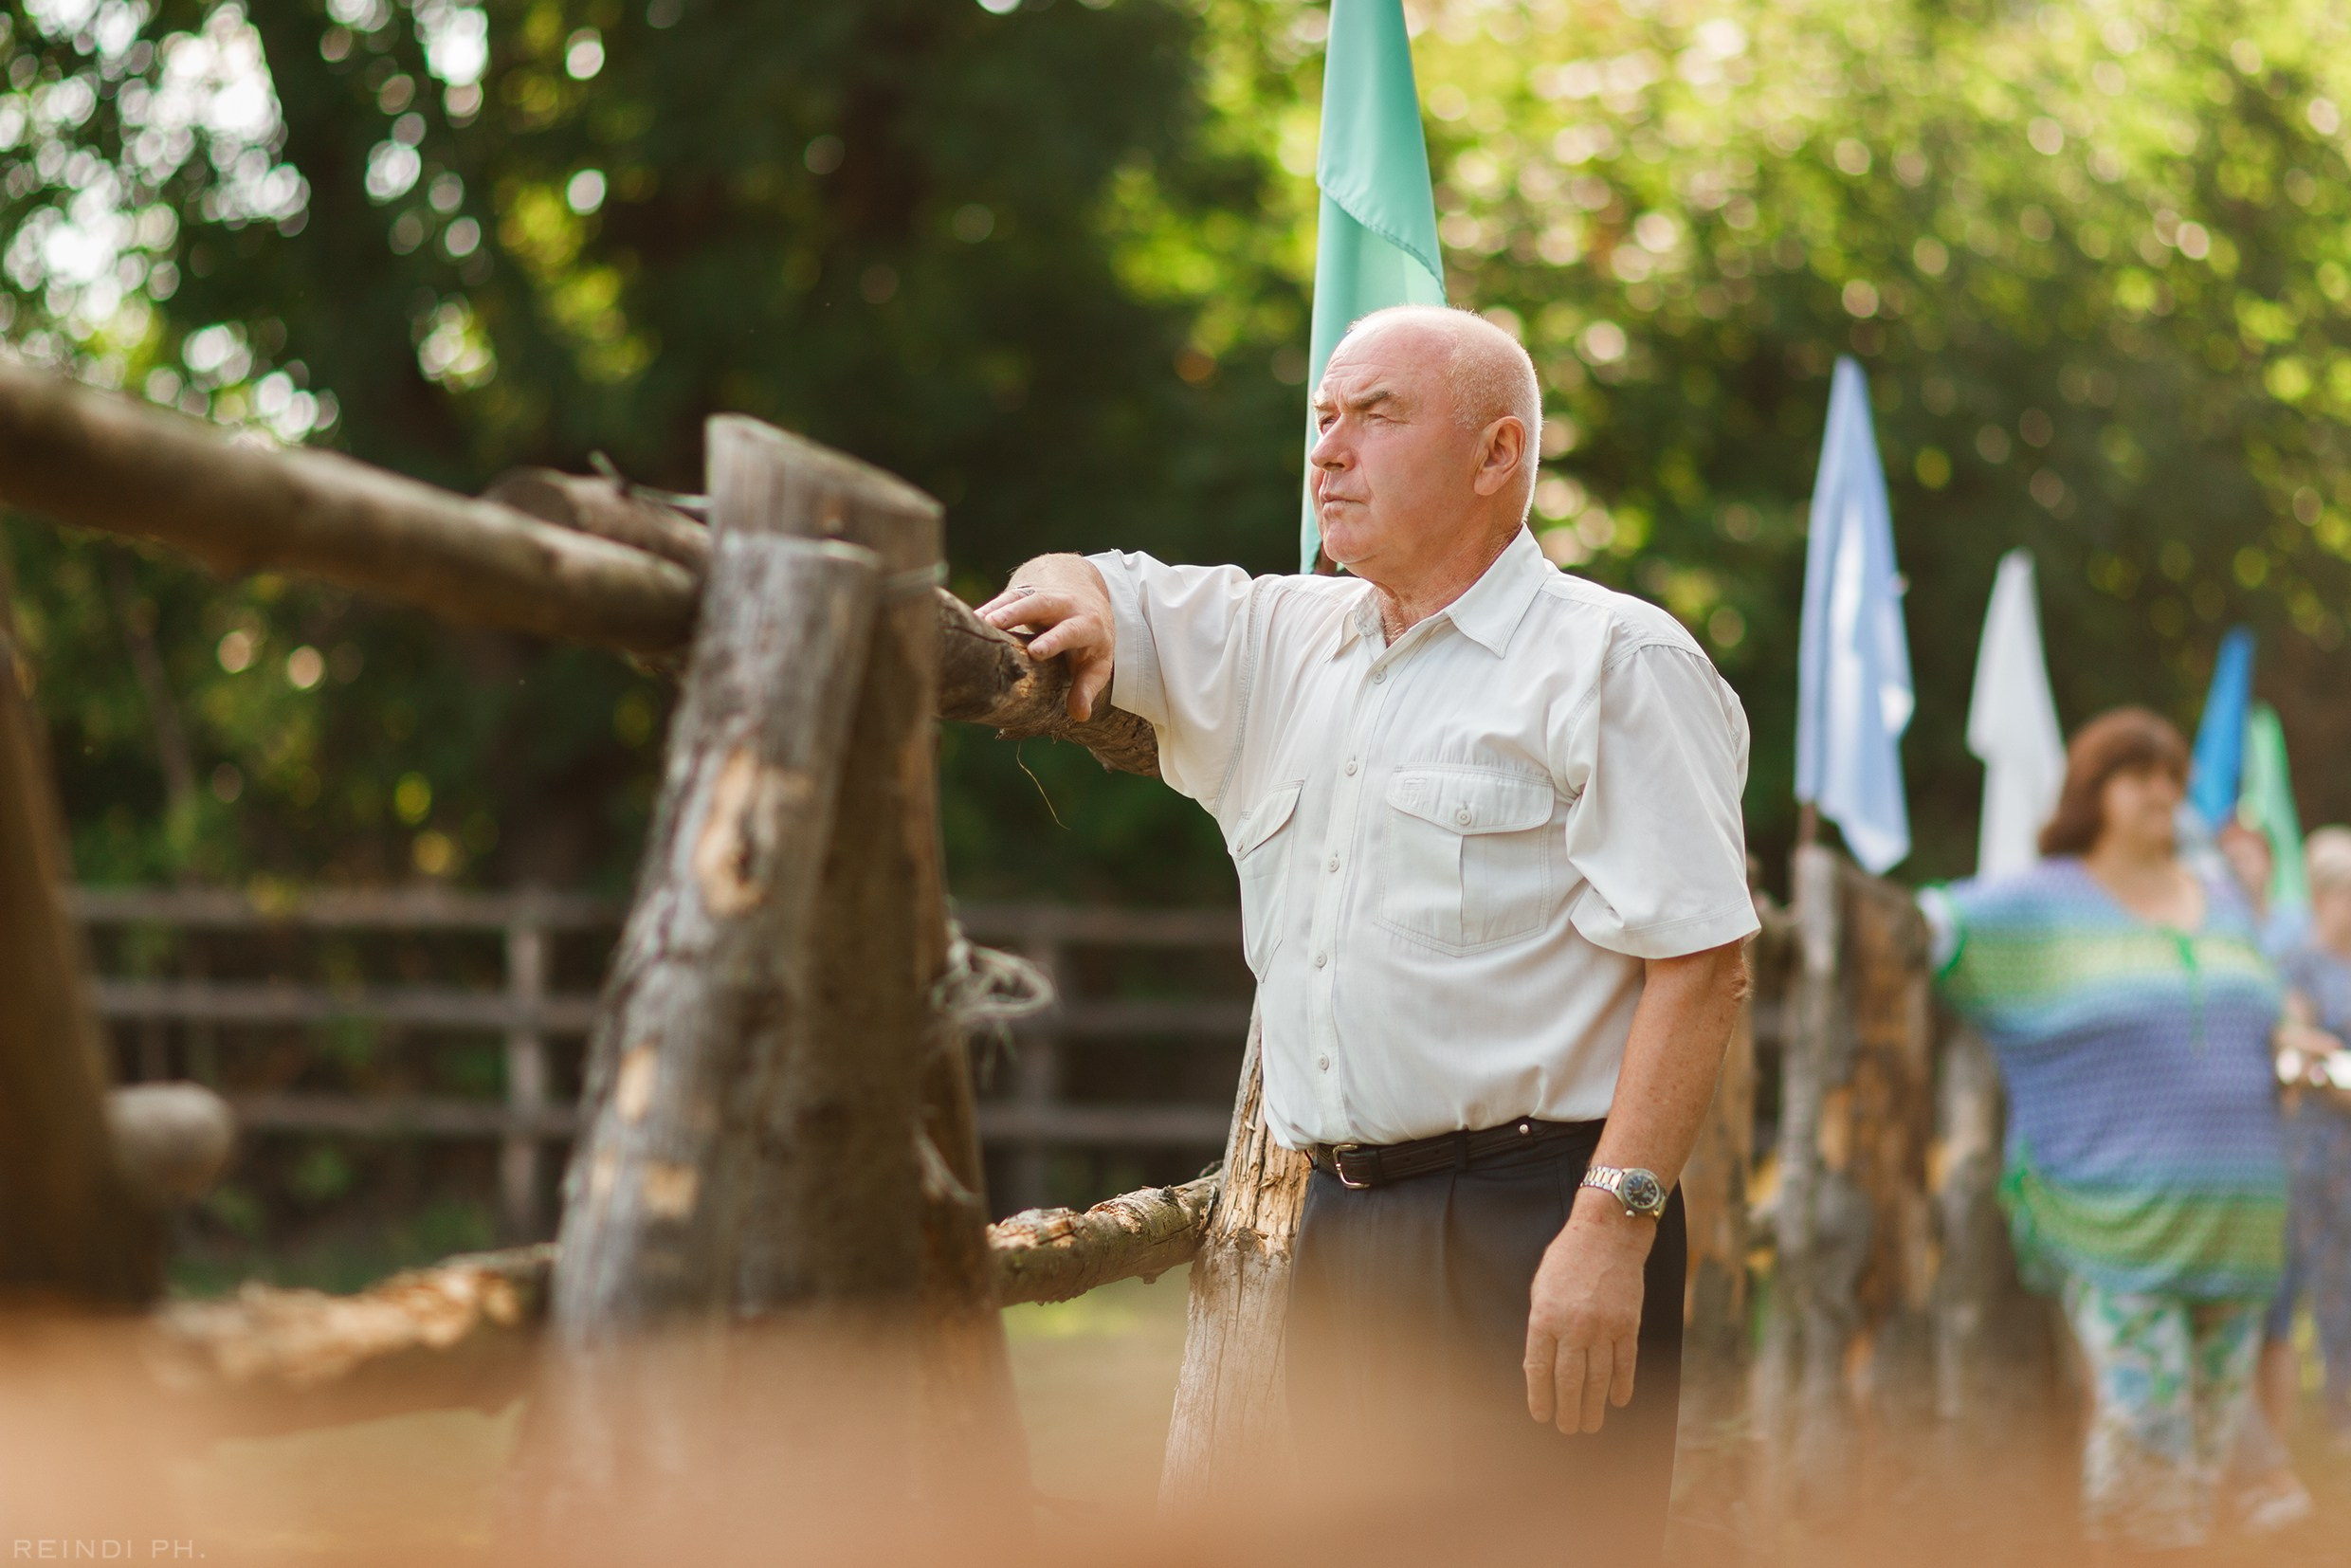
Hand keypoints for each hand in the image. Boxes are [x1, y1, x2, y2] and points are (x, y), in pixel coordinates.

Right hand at [977, 557, 1115, 720]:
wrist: (1084, 591)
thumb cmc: (1090, 639)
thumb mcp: (1096, 663)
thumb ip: (1087, 687)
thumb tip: (1080, 715)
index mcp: (1088, 623)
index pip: (1071, 630)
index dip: (1054, 640)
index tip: (1036, 652)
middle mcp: (1065, 605)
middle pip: (1041, 605)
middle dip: (1017, 614)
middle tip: (994, 624)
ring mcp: (1043, 596)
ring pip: (1019, 598)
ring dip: (997, 609)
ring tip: (977, 621)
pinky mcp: (1024, 593)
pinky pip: (1005, 598)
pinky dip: (988, 608)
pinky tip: (970, 619)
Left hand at [1523, 1189, 1653, 1433]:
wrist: (1607, 1233)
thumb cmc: (1566, 1260)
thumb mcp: (1540, 1289)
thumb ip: (1541, 1327)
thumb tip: (1539, 1367)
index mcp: (1544, 1317)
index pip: (1539, 1368)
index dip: (1540, 1397)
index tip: (1541, 1416)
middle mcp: (1573, 1326)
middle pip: (1569, 1380)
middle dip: (1567, 1410)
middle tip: (1568, 1429)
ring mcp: (1603, 1326)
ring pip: (1598, 1378)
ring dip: (1593, 1406)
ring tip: (1590, 1425)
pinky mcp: (1628, 1324)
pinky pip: (1625, 1363)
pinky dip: (1622, 1385)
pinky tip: (1618, 1401)